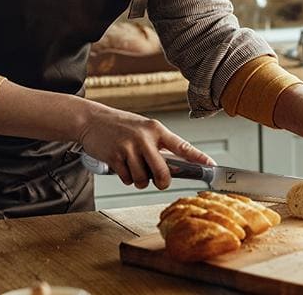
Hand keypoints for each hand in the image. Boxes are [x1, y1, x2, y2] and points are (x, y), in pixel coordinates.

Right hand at [76, 104, 213, 190]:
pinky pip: (127, 179)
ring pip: (143, 179)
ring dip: (139, 181)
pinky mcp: (115, 157)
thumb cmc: (120, 126)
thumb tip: (174, 167)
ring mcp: (129, 147)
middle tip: (159, 182)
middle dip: (162, 182)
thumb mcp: (143, 129)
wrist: (91, 120)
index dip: (198, 158)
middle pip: (163, 172)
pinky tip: (121, 166)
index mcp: (156, 129)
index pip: (182, 146)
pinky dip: (126, 178)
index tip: (211, 166)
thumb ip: (157, 145)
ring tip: (133, 168)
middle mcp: (144, 138)